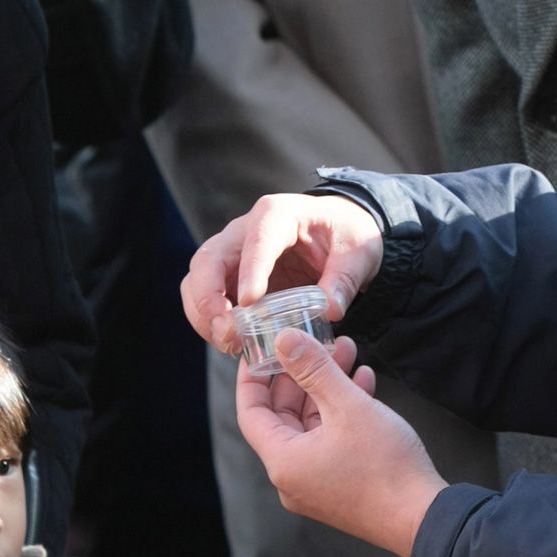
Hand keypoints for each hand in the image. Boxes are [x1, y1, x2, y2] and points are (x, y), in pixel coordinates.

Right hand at [181, 192, 384, 352]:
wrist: (337, 229)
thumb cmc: (346, 233)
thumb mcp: (359, 251)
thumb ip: (345, 279)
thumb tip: (330, 310)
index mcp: (277, 214)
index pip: (256, 240)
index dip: (249, 271)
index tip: (251, 303)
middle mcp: (245, 229)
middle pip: (208, 258)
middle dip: (209, 298)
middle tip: (228, 332)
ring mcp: (232, 252)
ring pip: (197, 278)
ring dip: (203, 313)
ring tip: (228, 342)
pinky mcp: (230, 275)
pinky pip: (205, 296)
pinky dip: (209, 320)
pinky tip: (230, 342)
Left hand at [236, 331, 447, 556]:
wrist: (427, 520)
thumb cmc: (385, 466)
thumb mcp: (348, 406)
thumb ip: (313, 369)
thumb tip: (283, 339)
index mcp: (283, 461)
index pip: (251, 411)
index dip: (253, 376)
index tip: (260, 347)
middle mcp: (292, 477)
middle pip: (284, 415)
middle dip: (302, 374)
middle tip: (316, 341)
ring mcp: (316, 484)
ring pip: (312, 424)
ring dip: (327, 388)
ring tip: (348, 353)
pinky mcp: (340, 487)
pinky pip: (330, 441)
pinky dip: (342, 411)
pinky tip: (364, 382)